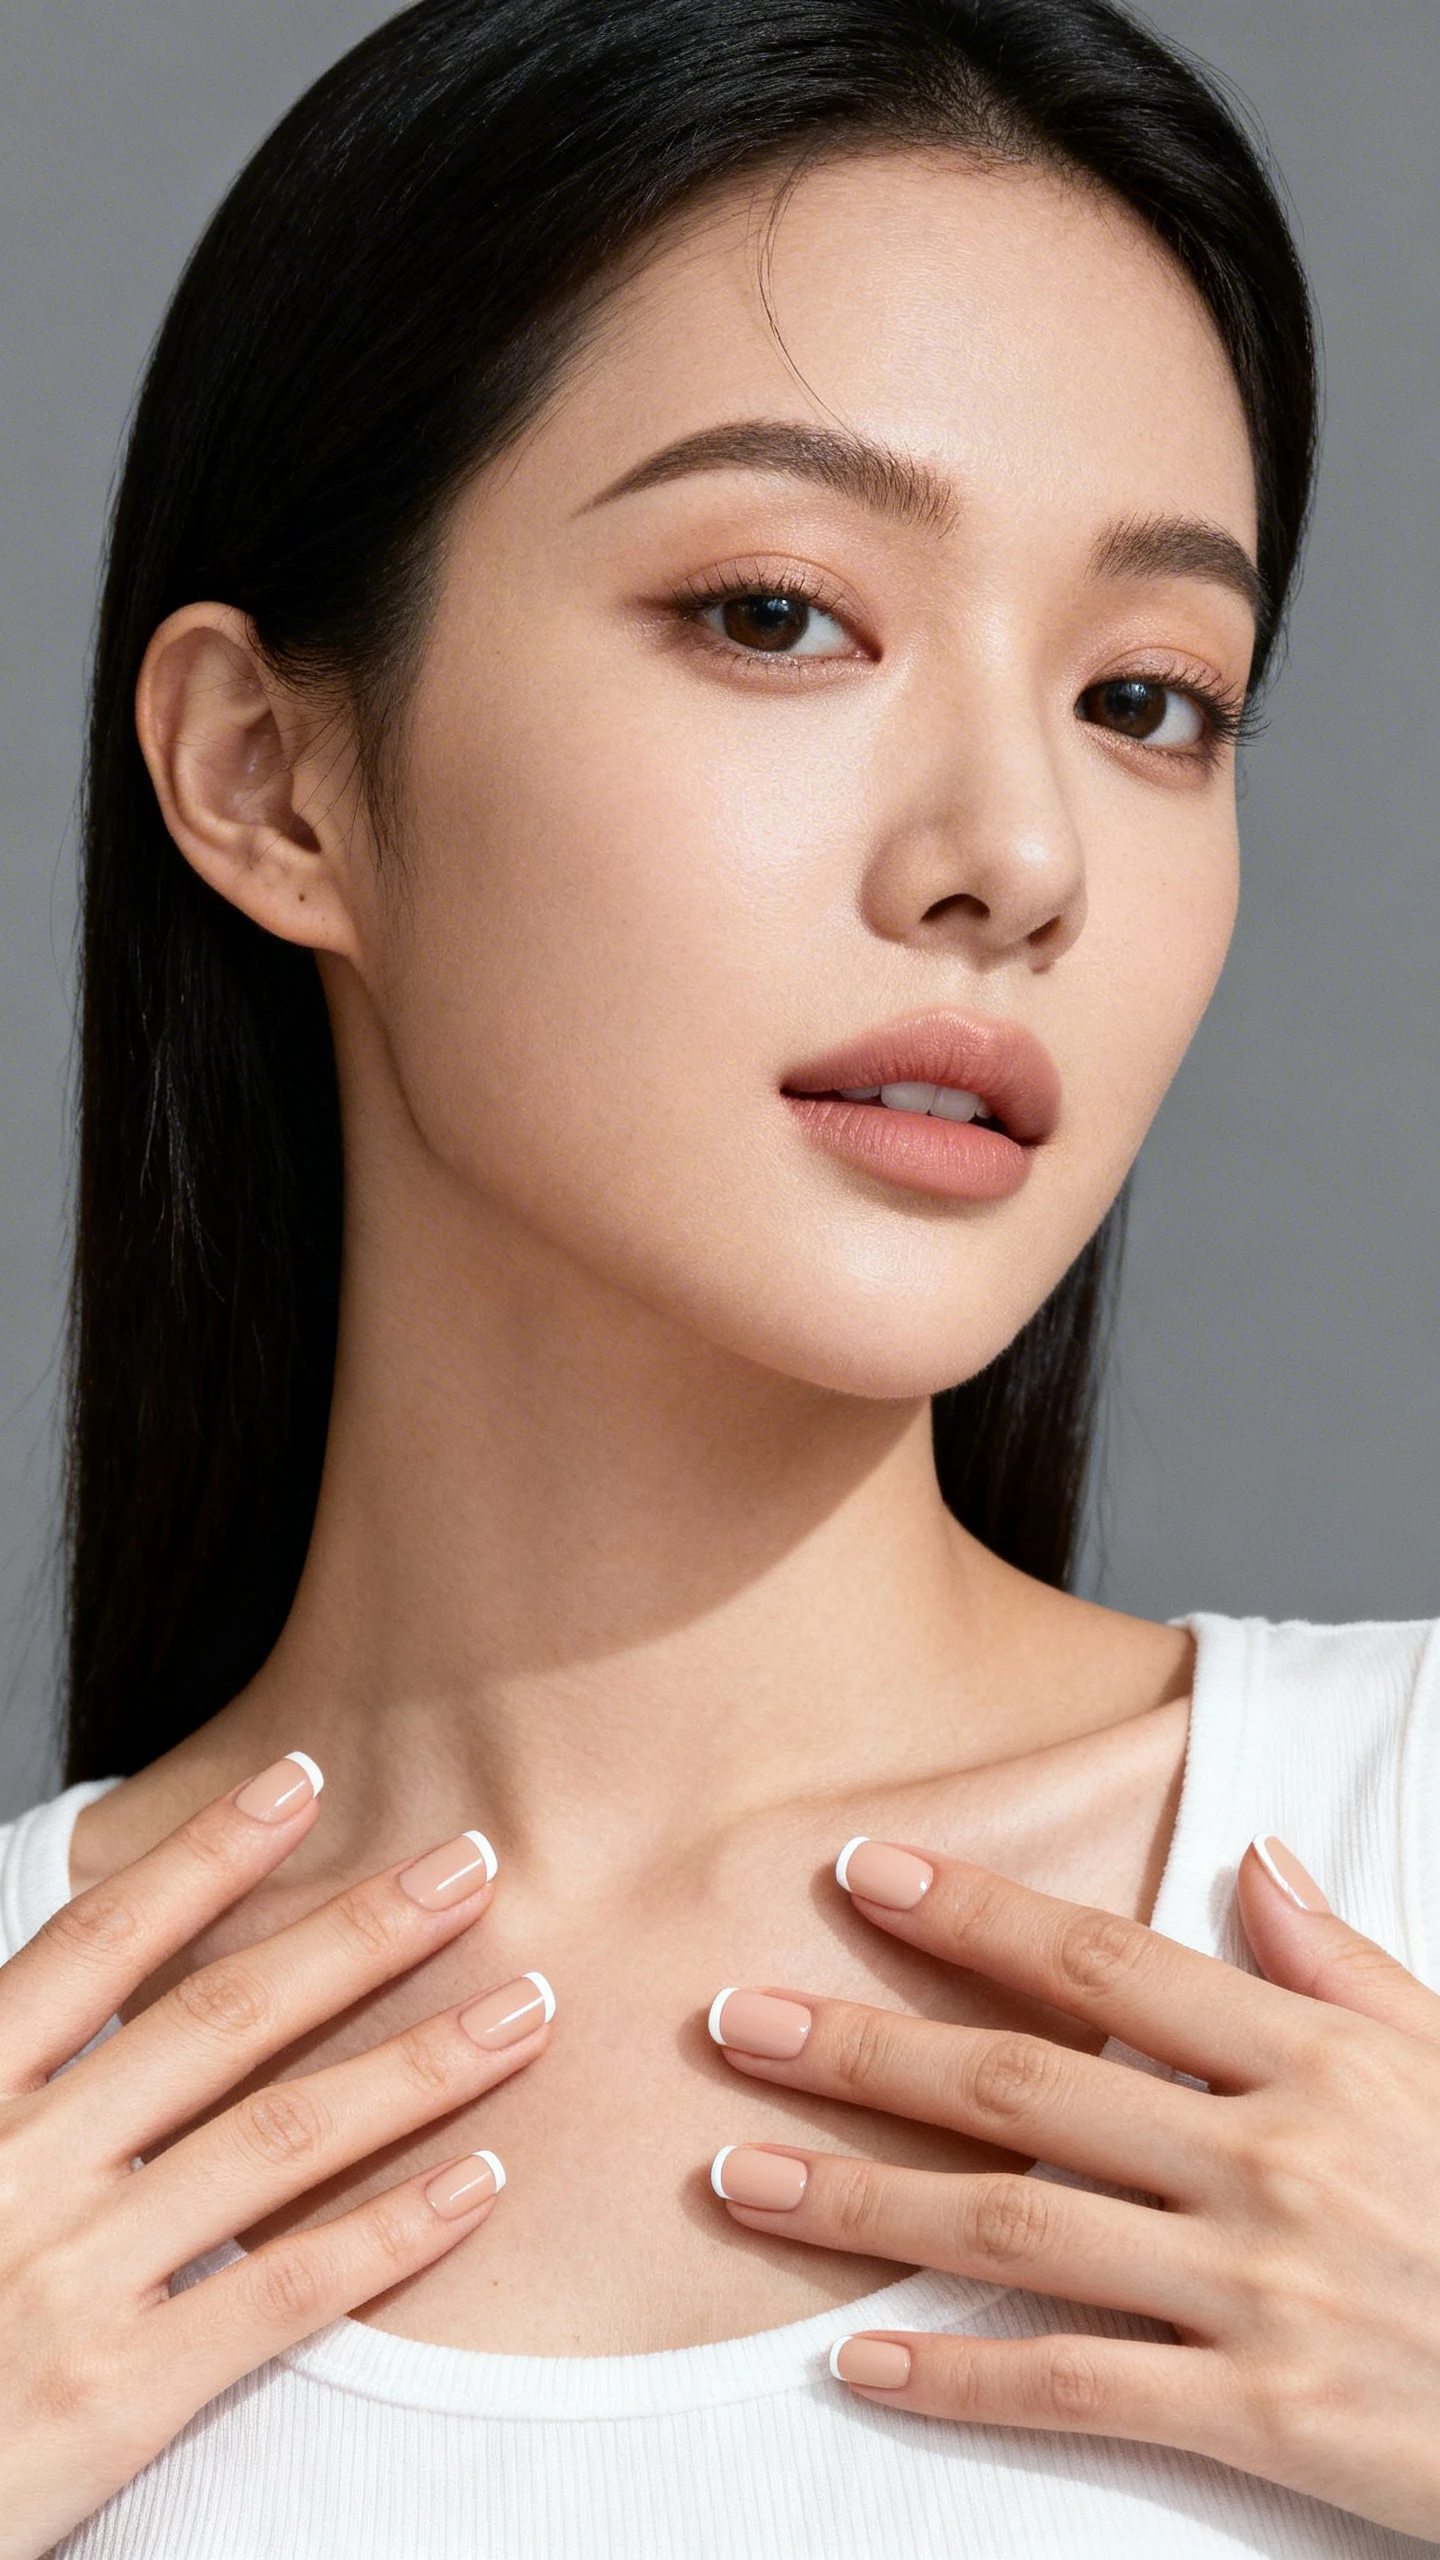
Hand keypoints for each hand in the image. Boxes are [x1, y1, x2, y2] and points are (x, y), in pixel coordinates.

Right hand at [0, 1757, 551, 2559]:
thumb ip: (16, 2069)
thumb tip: (96, 1977)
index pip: (102, 1944)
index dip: (207, 1858)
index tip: (302, 1782)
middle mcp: (22, 2166)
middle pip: (223, 2020)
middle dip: (359, 1932)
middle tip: (474, 1865)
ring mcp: (76, 2276)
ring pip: (280, 2138)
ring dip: (416, 2063)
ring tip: (522, 2009)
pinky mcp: (122, 2390)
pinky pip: (285, 2288)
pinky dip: (391, 2230)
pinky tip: (478, 2184)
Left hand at [707, 1835, 1439, 2538]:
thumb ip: (1345, 1967)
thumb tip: (1253, 1859)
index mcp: (1312, 2055)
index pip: (1106, 1962)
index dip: (974, 1913)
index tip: (862, 1875)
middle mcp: (1267, 2156)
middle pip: (1025, 2086)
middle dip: (864, 2046)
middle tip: (732, 2018)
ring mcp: (1260, 2288)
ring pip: (1018, 2231)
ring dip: (862, 2202)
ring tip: (738, 2176)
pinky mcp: (1266, 2416)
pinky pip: (1081, 2390)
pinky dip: (961, 2379)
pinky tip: (858, 2363)